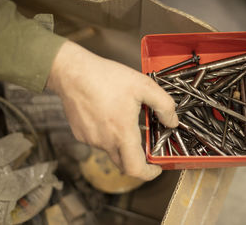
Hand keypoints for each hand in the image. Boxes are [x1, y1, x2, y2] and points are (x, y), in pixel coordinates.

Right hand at [47, 41, 177, 179]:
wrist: (73, 72)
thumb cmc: (106, 77)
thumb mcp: (144, 86)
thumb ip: (164, 105)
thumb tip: (173, 122)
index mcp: (122, 132)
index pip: (136, 169)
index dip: (149, 174)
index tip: (156, 168)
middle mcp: (105, 141)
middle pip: (124, 163)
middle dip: (138, 159)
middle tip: (146, 145)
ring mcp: (90, 139)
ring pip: (111, 150)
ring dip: (122, 142)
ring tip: (125, 118)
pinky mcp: (80, 134)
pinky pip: (99, 141)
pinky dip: (108, 134)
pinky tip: (110, 115)